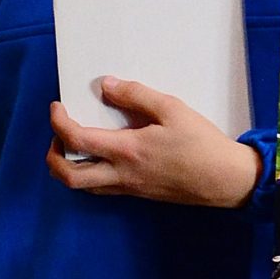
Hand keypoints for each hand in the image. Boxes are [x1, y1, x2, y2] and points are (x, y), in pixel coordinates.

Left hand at [49, 80, 262, 204]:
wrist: (226, 180)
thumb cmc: (202, 144)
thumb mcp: (172, 108)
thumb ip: (136, 95)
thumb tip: (107, 85)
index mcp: (127, 150)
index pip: (76, 140)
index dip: (58, 122)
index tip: (58, 106)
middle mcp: (122, 174)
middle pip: (70, 176)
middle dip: (53, 157)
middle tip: (58, 136)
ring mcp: (131, 188)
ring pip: (85, 187)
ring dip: (70, 168)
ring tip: (76, 146)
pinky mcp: (141, 194)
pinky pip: (104, 188)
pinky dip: (91, 174)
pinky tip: (102, 157)